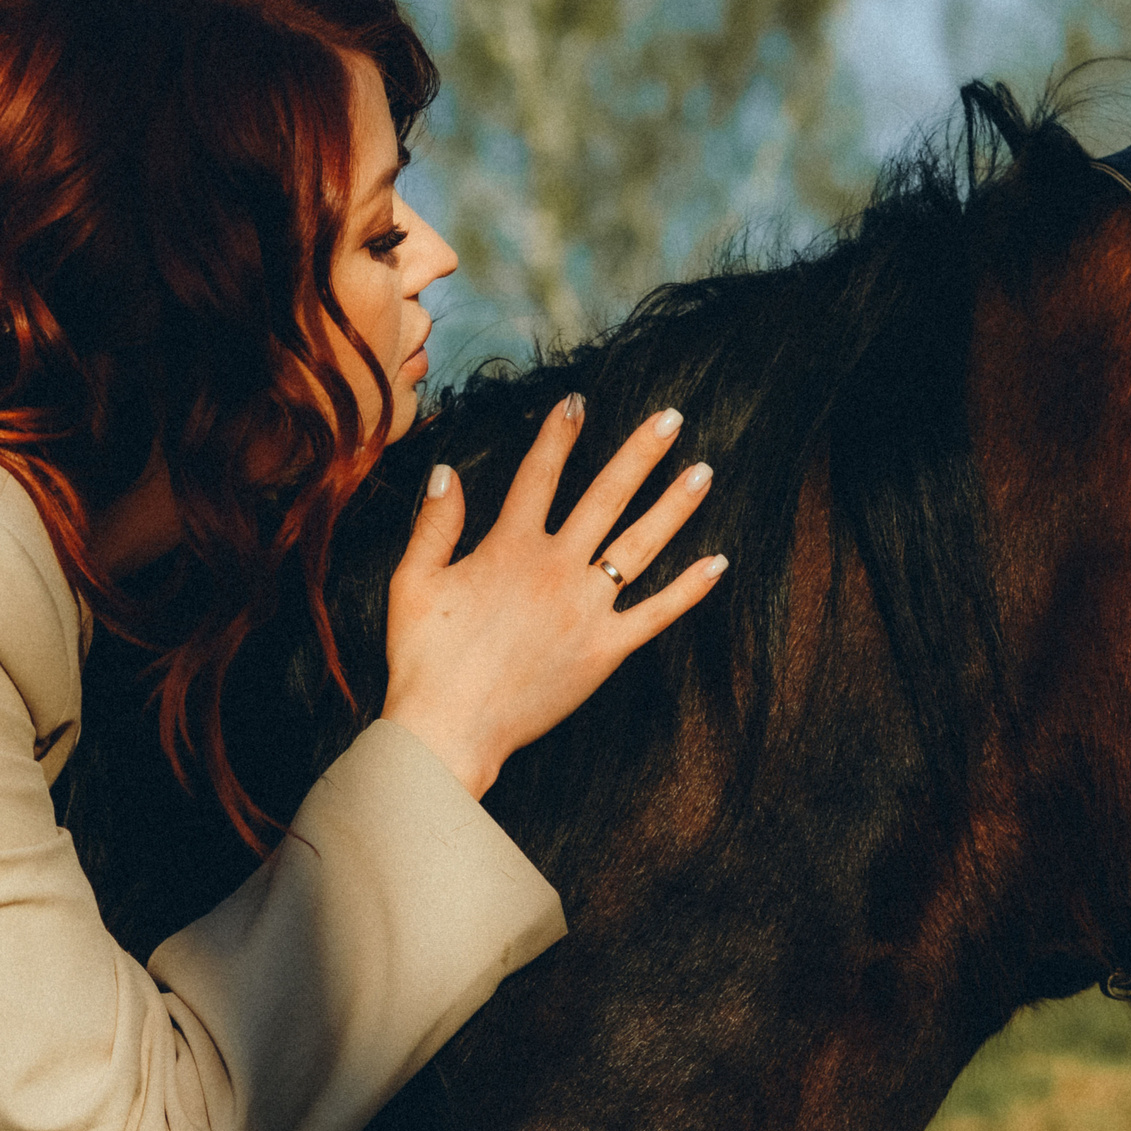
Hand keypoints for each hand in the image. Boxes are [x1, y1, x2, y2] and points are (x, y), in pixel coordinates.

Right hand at [381, 393, 726, 798]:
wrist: (448, 729)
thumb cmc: (423, 659)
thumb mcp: (412, 581)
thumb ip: (435, 523)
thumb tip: (448, 471)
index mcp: (509, 547)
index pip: (540, 475)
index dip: (559, 435)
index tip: (579, 401)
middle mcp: (556, 568)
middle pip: (606, 497)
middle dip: (641, 453)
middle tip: (672, 418)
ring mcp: (586, 610)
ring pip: (640, 545)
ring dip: (674, 506)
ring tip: (704, 472)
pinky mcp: (604, 651)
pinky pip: (656, 614)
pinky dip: (689, 590)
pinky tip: (717, 563)